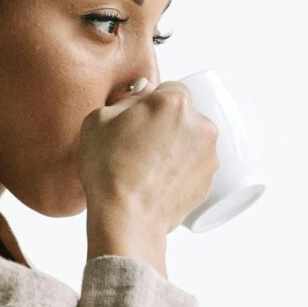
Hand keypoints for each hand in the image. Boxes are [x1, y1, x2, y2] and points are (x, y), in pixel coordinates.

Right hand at [81, 81, 217, 265]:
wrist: (125, 218)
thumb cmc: (107, 168)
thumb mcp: (98, 119)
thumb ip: (125, 100)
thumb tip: (144, 95)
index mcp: (175, 102)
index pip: (171, 88)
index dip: (152, 102)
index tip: (137, 118)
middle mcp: (201, 125)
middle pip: (184, 116)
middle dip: (167, 125)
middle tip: (139, 145)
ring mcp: (209, 156)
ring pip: (191, 142)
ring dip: (176, 148)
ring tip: (147, 168)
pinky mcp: (209, 183)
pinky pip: (194, 168)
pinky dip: (179, 172)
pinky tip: (156, 183)